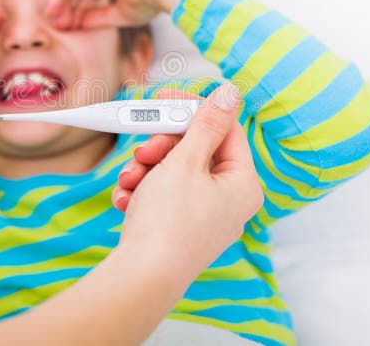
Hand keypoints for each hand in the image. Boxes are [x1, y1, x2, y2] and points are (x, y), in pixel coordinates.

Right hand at [113, 84, 262, 278]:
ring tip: (130, 180)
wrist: (142, 277)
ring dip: (146, 169)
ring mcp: (205, 218)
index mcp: (242, 184)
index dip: (194, 110)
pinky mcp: (181, 230)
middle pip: (196, 152)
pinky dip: (143, 192)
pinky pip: (164, 197)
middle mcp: (229, 202)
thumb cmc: (169, 222)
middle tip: (144, 148)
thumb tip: (231, 93)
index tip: (167, 98)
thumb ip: (206, 123)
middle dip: (162, 148)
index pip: (226, 130)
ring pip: (174, 173)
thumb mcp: (186, 161)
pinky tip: (127, 199)